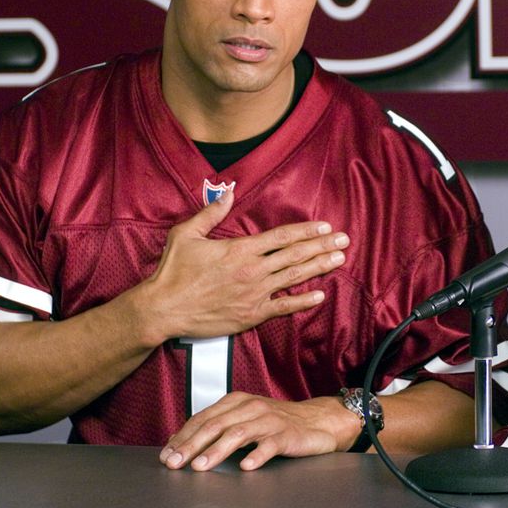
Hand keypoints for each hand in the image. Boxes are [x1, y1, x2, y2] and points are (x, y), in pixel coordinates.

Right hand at [139, 186, 348, 341]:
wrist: (163, 309)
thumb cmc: (173, 271)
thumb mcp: (186, 234)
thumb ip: (211, 213)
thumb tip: (228, 193)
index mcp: (240, 249)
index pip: (281, 237)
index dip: (306, 231)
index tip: (325, 227)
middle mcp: (253, 270)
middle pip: (295, 255)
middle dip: (322, 246)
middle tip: (344, 240)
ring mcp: (255, 294)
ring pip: (294, 278)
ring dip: (319, 267)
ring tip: (339, 259)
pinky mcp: (251, 314)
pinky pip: (283, 307)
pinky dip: (303, 302)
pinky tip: (320, 295)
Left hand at [159, 392, 357, 471]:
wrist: (317, 421)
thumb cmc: (275, 423)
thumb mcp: (243, 419)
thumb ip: (215, 427)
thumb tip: (177, 442)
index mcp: (237, 401)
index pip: (203, 418)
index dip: (183, 436)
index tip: (166, 455)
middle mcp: (251, 407)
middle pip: (216, 425)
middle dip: (192, 445)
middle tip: (175, 463)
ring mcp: (270, 420)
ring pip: (239, 433)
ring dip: (217, 450)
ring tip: (200, 467)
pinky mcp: (287, 435)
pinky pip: (270, 445)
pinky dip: (256, 455)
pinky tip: (245, 467)